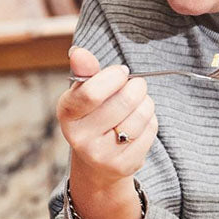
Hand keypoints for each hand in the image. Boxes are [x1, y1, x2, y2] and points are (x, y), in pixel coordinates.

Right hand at [57, 46, 157, 192]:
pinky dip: (150, 121)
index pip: (91, 93)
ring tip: (138, 104)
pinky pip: (150, 131)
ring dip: (146, 103)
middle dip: (137, 87)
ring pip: (141, 115)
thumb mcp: (84, 93)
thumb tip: (79, 53)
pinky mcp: (123, 165)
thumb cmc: (93, 117)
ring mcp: (102, 155)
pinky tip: (140, 123)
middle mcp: (80, 138)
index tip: (121, 72)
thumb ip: (85, 71)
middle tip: (136, 85)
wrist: (96, 162)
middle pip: (123, 101)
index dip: (113, 77)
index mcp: (67, 114)